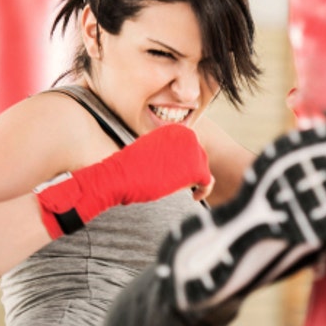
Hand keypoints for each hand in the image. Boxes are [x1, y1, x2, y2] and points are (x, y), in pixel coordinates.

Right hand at [35, 124, 211, 237]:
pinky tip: (194, 197)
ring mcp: (191, 150)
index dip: (187, 163)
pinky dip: (204, 190)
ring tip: (185, 192)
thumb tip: (179, 167)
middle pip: (200, 157)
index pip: (191, 147)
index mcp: (174, 128)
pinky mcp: (194, 168)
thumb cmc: (128, 170)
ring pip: (204, 168)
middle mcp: (186, 134)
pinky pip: (208, 181)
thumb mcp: (150, 155)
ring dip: (196, 181)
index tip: (178, 176)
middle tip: (181, 186)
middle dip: (192, 172)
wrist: (117, 177)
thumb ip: (167, 155)